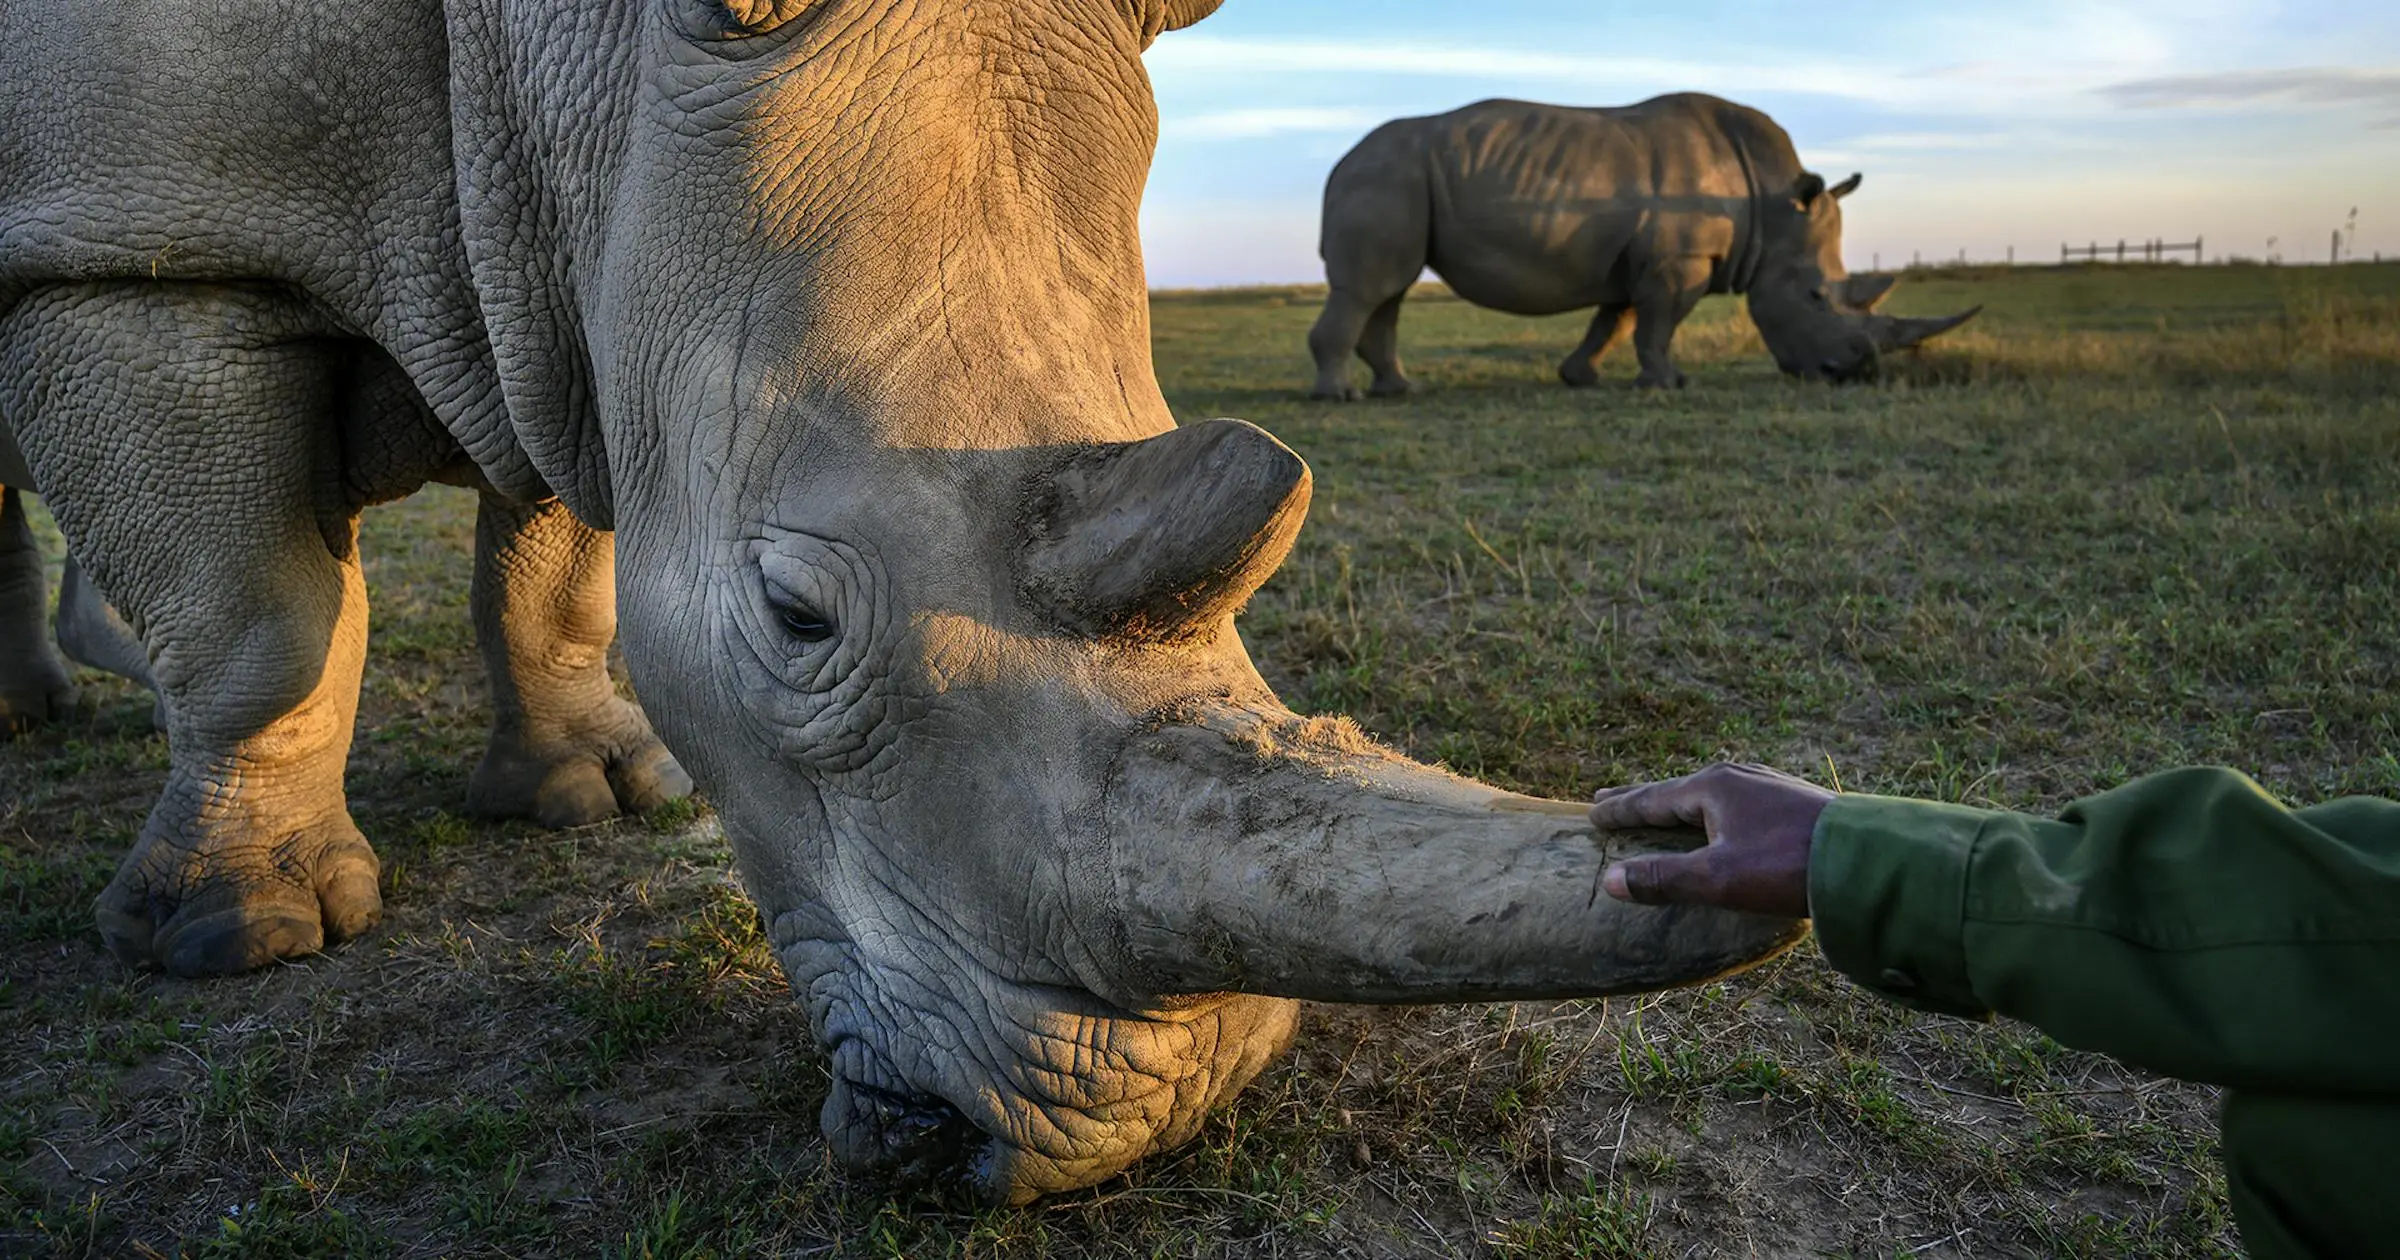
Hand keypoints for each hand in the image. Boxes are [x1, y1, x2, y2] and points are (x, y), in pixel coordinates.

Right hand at [1588, 763, 1831, 918]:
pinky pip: (1736, 801)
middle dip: (1643, 798)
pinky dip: (1711, 809)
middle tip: (1608, 798)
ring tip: (1662, 809)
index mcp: (1713, 787)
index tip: (1591, 812)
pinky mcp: (1792, 802)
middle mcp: (1738, 777)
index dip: (1620, 810)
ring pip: (1709, 793)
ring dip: (1679, 803)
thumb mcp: (1717, 879)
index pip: (1652, 799)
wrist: (1867, 859)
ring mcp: (1768, 785)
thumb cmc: (1785, 867)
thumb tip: (1609, 879)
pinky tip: (1722, 817)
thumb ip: (1662, 878)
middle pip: (1678, 789)